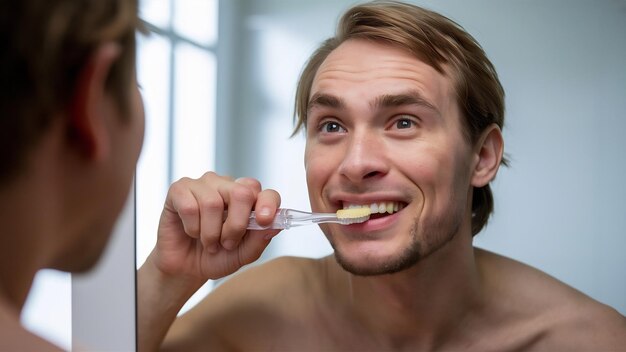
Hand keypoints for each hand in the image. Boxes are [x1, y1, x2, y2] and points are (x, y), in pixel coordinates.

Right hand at [152, 172, 280, 282]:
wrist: (186, 268)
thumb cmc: (217, 256)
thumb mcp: (243, 255)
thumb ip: (259, 239)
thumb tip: (275, 225)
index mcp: (247, 198)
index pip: (265, 192)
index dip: (267, 204)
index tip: (264, 220)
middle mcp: (227, 185)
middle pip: (242, 193)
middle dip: (236, 225)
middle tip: (227, 243)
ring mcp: (203, 185)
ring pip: (213, 203)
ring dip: (211, 233)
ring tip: (209, 242)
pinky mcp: (179, 190)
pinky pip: (189, 206)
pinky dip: (192, 228)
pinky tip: (191, 232)